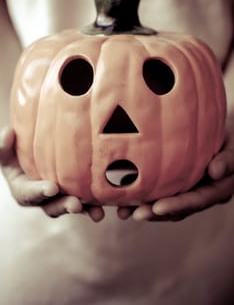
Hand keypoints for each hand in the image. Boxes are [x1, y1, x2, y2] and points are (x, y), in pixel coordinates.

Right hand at [0, 127, 104, 221]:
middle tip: (76, 205)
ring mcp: (60, 198)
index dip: (39, 192)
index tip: (51, 188)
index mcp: (24, 190)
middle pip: (53, 207)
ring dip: (85, 210)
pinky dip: (97, 203)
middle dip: (64, 206)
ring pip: (72, 206)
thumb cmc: (18, 153)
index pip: (28, 194)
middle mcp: (43, 198)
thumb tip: (9, 132)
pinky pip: (87, 201)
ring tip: (97, 213)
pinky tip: (108, 202)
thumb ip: (4, 146)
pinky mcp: (76, 193)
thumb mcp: (7, 151)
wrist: (35, 157)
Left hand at [117, 124, 233, 221]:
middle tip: (135, 214)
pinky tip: (125, 197)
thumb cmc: (228, 140)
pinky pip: (158, 194)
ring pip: (165, 205)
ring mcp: (187, 192)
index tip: (158, 208)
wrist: (221, 137)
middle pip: (178, 209)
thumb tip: (216, 171)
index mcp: (217, 190)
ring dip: (145, 209)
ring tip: (123, 212)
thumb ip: (228, 160)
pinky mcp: (175, 187)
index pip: (197, 200)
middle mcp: (201, 195)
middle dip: (155, 213)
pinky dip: (142, 196)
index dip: (177, 205)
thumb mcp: (233, 147)